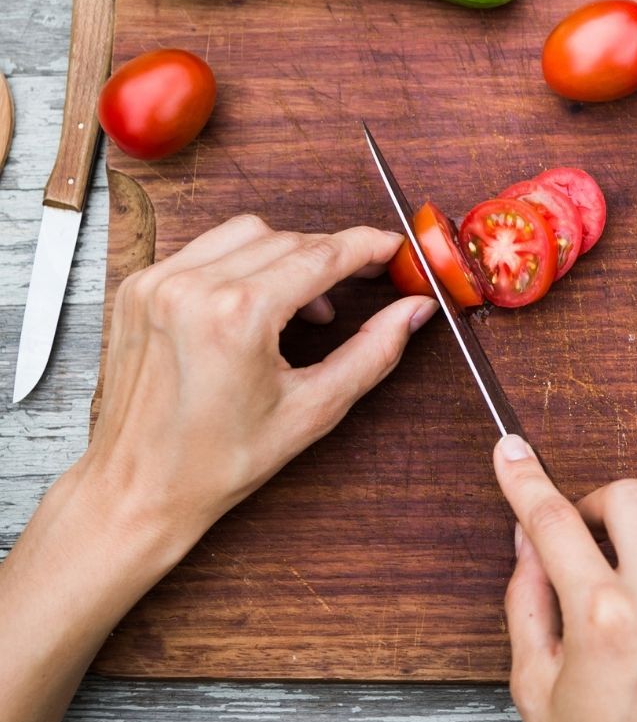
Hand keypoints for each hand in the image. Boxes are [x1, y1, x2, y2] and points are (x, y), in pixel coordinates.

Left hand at [84, 214, 436, 564]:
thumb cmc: (217, 462)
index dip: (366, 247)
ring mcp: (158, 282)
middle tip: (360, 282)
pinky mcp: (139, 286)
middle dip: (330, 257)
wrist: (137, 488)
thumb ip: (372, 353)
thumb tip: (413, 310)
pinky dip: (240, 263)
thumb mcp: (311, 411)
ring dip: (285, 254)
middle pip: (287, 240)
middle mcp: (192, 288)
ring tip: (302, 303)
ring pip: (246, 233)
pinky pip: (205, 249)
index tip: (393, 248)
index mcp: (236, 316)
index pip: (320, 255)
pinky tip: (255, 301)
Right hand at [493, 435, 636, 721]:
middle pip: (632, 498)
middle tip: (577, 541)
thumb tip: (528, 542)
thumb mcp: (534, 691)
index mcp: (604, 621)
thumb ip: (527, 599)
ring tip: (616, 633)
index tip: (511, 451)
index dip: (525, 479)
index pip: (556, 520)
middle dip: (596, 505)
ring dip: (631, 565)